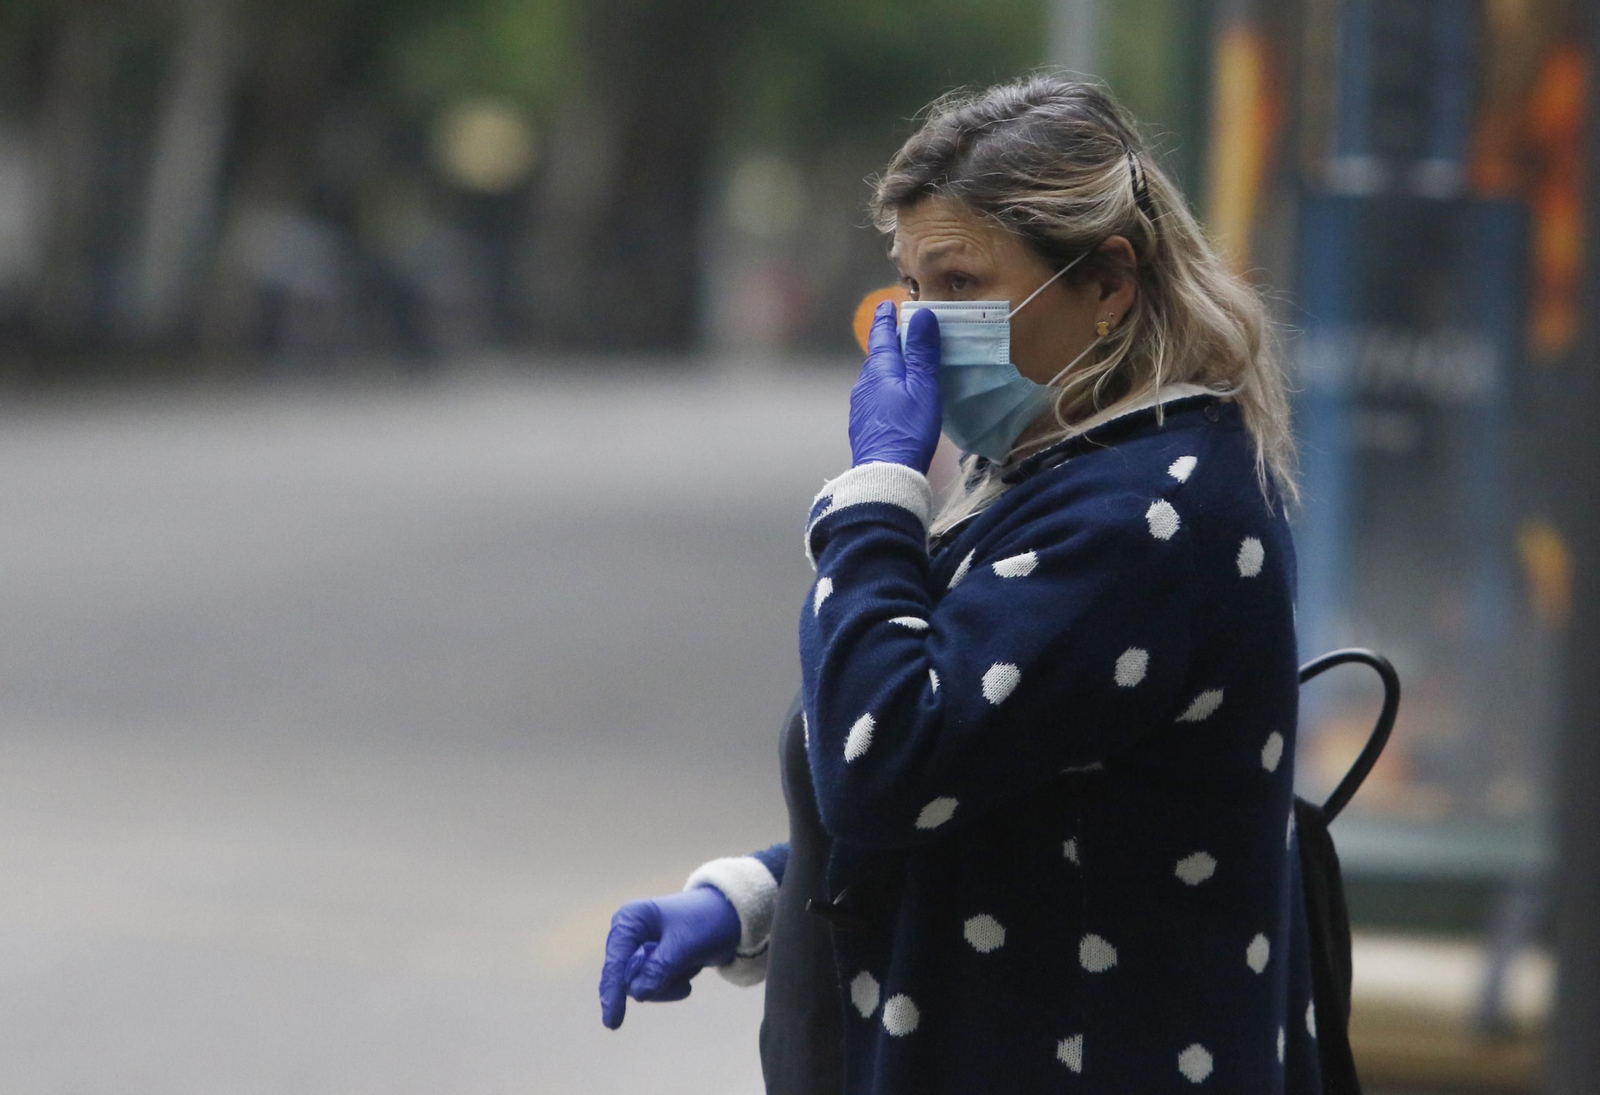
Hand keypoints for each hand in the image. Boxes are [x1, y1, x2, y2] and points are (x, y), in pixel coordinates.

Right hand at [598, 885, 742, 1029]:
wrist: (728, 917)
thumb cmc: (706, 922)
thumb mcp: (686, 945)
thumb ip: (660, 969)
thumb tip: (637, 993)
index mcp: (630, 920)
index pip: (615, 962)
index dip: (612, 992)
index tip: (613, 1022)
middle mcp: (628, 934)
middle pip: (626, 979)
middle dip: (656, 986)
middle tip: (685, 984)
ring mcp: (637, 949)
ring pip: (639, 987)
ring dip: (667, 986)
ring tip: (691, 967)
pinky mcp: (648, 962)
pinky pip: (651, 988)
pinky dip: (671, 985)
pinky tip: (688, 971)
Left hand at [848, 301, 940, 473]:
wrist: (885, 473)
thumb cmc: (908, 428)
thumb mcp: (922, 387)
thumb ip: (922, 352)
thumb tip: (922, 314)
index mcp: (879, 370)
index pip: (882, 336)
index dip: (886, 319)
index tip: (886, 305)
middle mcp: (864, 384)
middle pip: (878, 357)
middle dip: (889, 344)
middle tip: (902, 333)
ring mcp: (861, 406)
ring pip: (876, 379)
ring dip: (889, 369)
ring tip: (903, 366)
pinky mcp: (863, 425)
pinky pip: (876, 398)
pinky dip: (887, 390)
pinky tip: (896, 399)